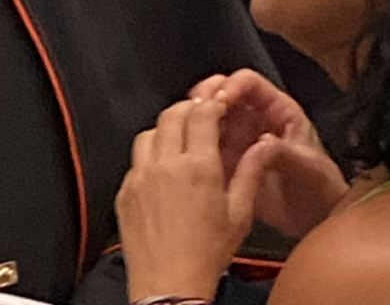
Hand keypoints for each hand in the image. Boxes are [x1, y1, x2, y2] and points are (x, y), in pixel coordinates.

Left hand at [116, 98, 259, 301]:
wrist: (169, 286)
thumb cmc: (207, 255)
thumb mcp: (240, 214)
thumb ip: (250, 172)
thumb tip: (264, 145)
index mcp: (199, 167)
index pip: (202, 114)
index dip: (210, 103)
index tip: (217, 104)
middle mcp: (166, 165)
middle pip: (172, 114)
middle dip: (188, 108)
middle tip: (199, 115)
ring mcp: (141, 176)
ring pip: (149, 132)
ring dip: (165, 130)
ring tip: (179, 142)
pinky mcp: (125, 190)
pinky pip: (135, 160)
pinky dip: (149, 157)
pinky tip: (161, 171)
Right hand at [189, 70, 347, 236]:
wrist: (316, 221)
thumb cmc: (321, 189)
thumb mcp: (307, 169)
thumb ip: (284, 152)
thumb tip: (261, 141)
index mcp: (278, 110)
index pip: (249, 83)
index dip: (232, 86)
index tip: (219, 100)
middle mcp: (254, 118)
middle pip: (223, 92)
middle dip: (206, 96)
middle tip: (194, 110)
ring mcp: (238, 139)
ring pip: (210, 117)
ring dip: (195, 118)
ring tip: (186, 130)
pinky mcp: (227, 160)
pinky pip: (205, 145)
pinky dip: (194, 145)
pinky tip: (189, 153)